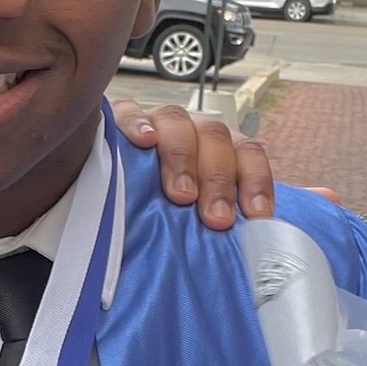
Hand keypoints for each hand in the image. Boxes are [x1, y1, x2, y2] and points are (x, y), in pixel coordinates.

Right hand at [112, 99, 274, 229]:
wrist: (110, 186)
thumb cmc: (159, 206)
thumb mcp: (192, 215)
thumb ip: (214, 222)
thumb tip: (244, 253)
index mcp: (217, 148)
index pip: (247, 152)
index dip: (256, 181)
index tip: (256, 216)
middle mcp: (192, 129)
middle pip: (215, 137)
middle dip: (218, 179)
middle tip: (216, 219)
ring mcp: (156, 122)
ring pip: (177, 122)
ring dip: (182, 157)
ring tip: (181, 195)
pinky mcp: (118, 118)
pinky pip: (129, 113)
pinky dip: (138, 124)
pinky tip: (145, 141)